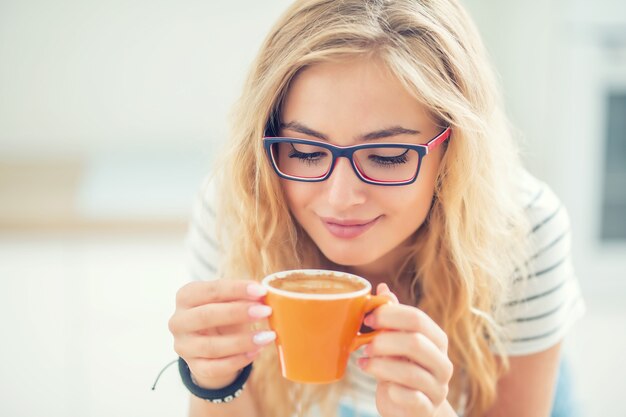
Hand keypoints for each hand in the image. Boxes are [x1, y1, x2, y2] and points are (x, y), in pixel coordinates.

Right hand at [168, 280, 274, 388]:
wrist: (211, 344)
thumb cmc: (222, 315)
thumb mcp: (227, 301)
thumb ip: (241, 297)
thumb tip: (263, 296)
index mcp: (185, 296)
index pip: (210, 290)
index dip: (236, 289)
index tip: (261, 291)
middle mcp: (178, 321)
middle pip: (206, 316)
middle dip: (238, 313)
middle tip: (266, 311)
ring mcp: (184, 346)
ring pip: (211, 346)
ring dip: (243, 341)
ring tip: (267, 336)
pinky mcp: (194, 367)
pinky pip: (216, 367)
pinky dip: (238, 360)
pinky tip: (256, 352)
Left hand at [358, 284, 453, 416]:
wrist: (412, 408)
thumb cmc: (401, 368)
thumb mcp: (397, 341)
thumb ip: (393, 318)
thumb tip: (382, 288)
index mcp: (436, 339)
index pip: (417, 319)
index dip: (390, 315)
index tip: (367, 318)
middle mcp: (442, 362)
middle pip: (415, 343)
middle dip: (384, 341)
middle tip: (365, 345)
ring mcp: (438, 387)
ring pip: (410, 372)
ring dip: (380, 366)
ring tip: (363, 363)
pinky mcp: (427, 408)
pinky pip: (411, 398)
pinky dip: (392, 391)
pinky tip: (382, 387)